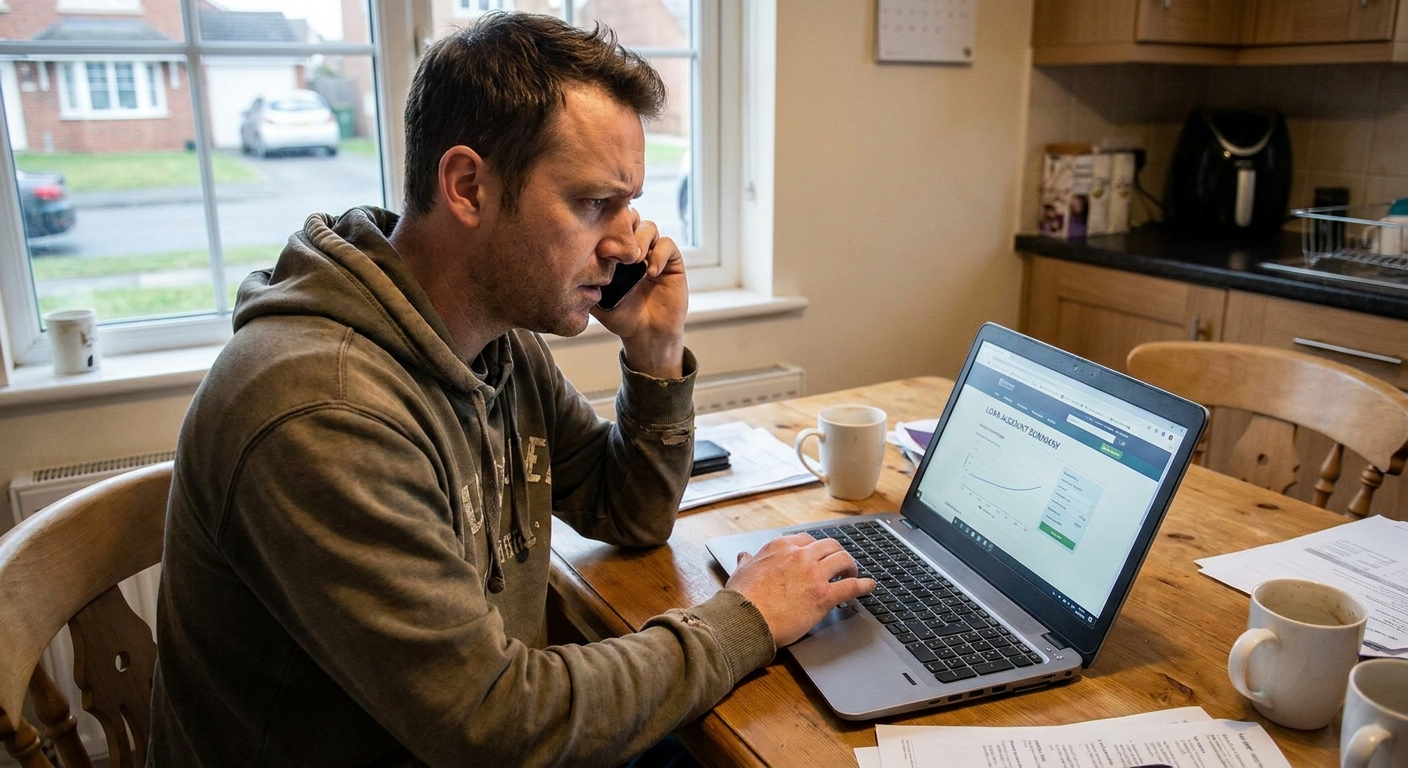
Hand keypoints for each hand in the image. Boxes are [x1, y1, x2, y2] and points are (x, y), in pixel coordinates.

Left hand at [590, 213, 687, 377]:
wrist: (646, 334)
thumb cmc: (620, 316)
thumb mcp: (595, 298)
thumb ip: (585, 280)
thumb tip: (568, 265)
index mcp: (615, 251)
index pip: (611, 223)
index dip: (605, 225)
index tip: (598, 246)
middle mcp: (635, 247)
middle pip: (631, 217)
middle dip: (623, 227)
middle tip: (613, 250)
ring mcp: (653, 253)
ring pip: (649, 227)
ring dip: (640, 239)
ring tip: (634, 261)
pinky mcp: (672, 262)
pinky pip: (667, 245)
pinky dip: (659, 254)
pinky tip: (650, 272)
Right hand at [725, 533, 875, 647]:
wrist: (745, 620)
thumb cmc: (741, 599)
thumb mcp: (740, 572)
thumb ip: (746, 562)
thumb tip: (744, 556)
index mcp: (780, 547)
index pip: (806, 540)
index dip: (816, 549)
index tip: (819, 556)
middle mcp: (799, 556)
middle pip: (829, 545)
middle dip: (837, 553)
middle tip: (840, 563)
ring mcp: (814, 574)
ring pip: (843, 559)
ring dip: (851, 566)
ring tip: (853, 574)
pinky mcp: (823, 595)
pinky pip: (851, 586)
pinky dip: (863, 585)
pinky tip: (868, 586)